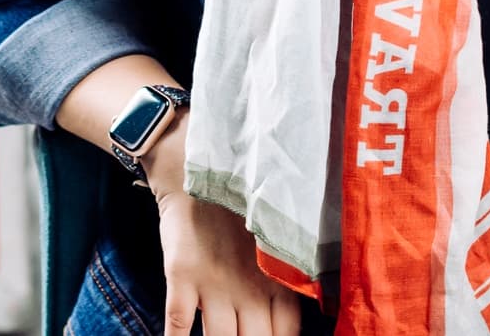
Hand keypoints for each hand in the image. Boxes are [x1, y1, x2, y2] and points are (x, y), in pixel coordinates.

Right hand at [146, 121, 301, 335]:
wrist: (195, 170)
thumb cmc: (240, 207)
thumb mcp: (274, 238)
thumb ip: (288, 274)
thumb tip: (311, 300)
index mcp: (275, 280)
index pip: (286, 333)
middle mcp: (248, 288)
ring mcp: (213, 283)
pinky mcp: (182, 275)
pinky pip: (178, 320)